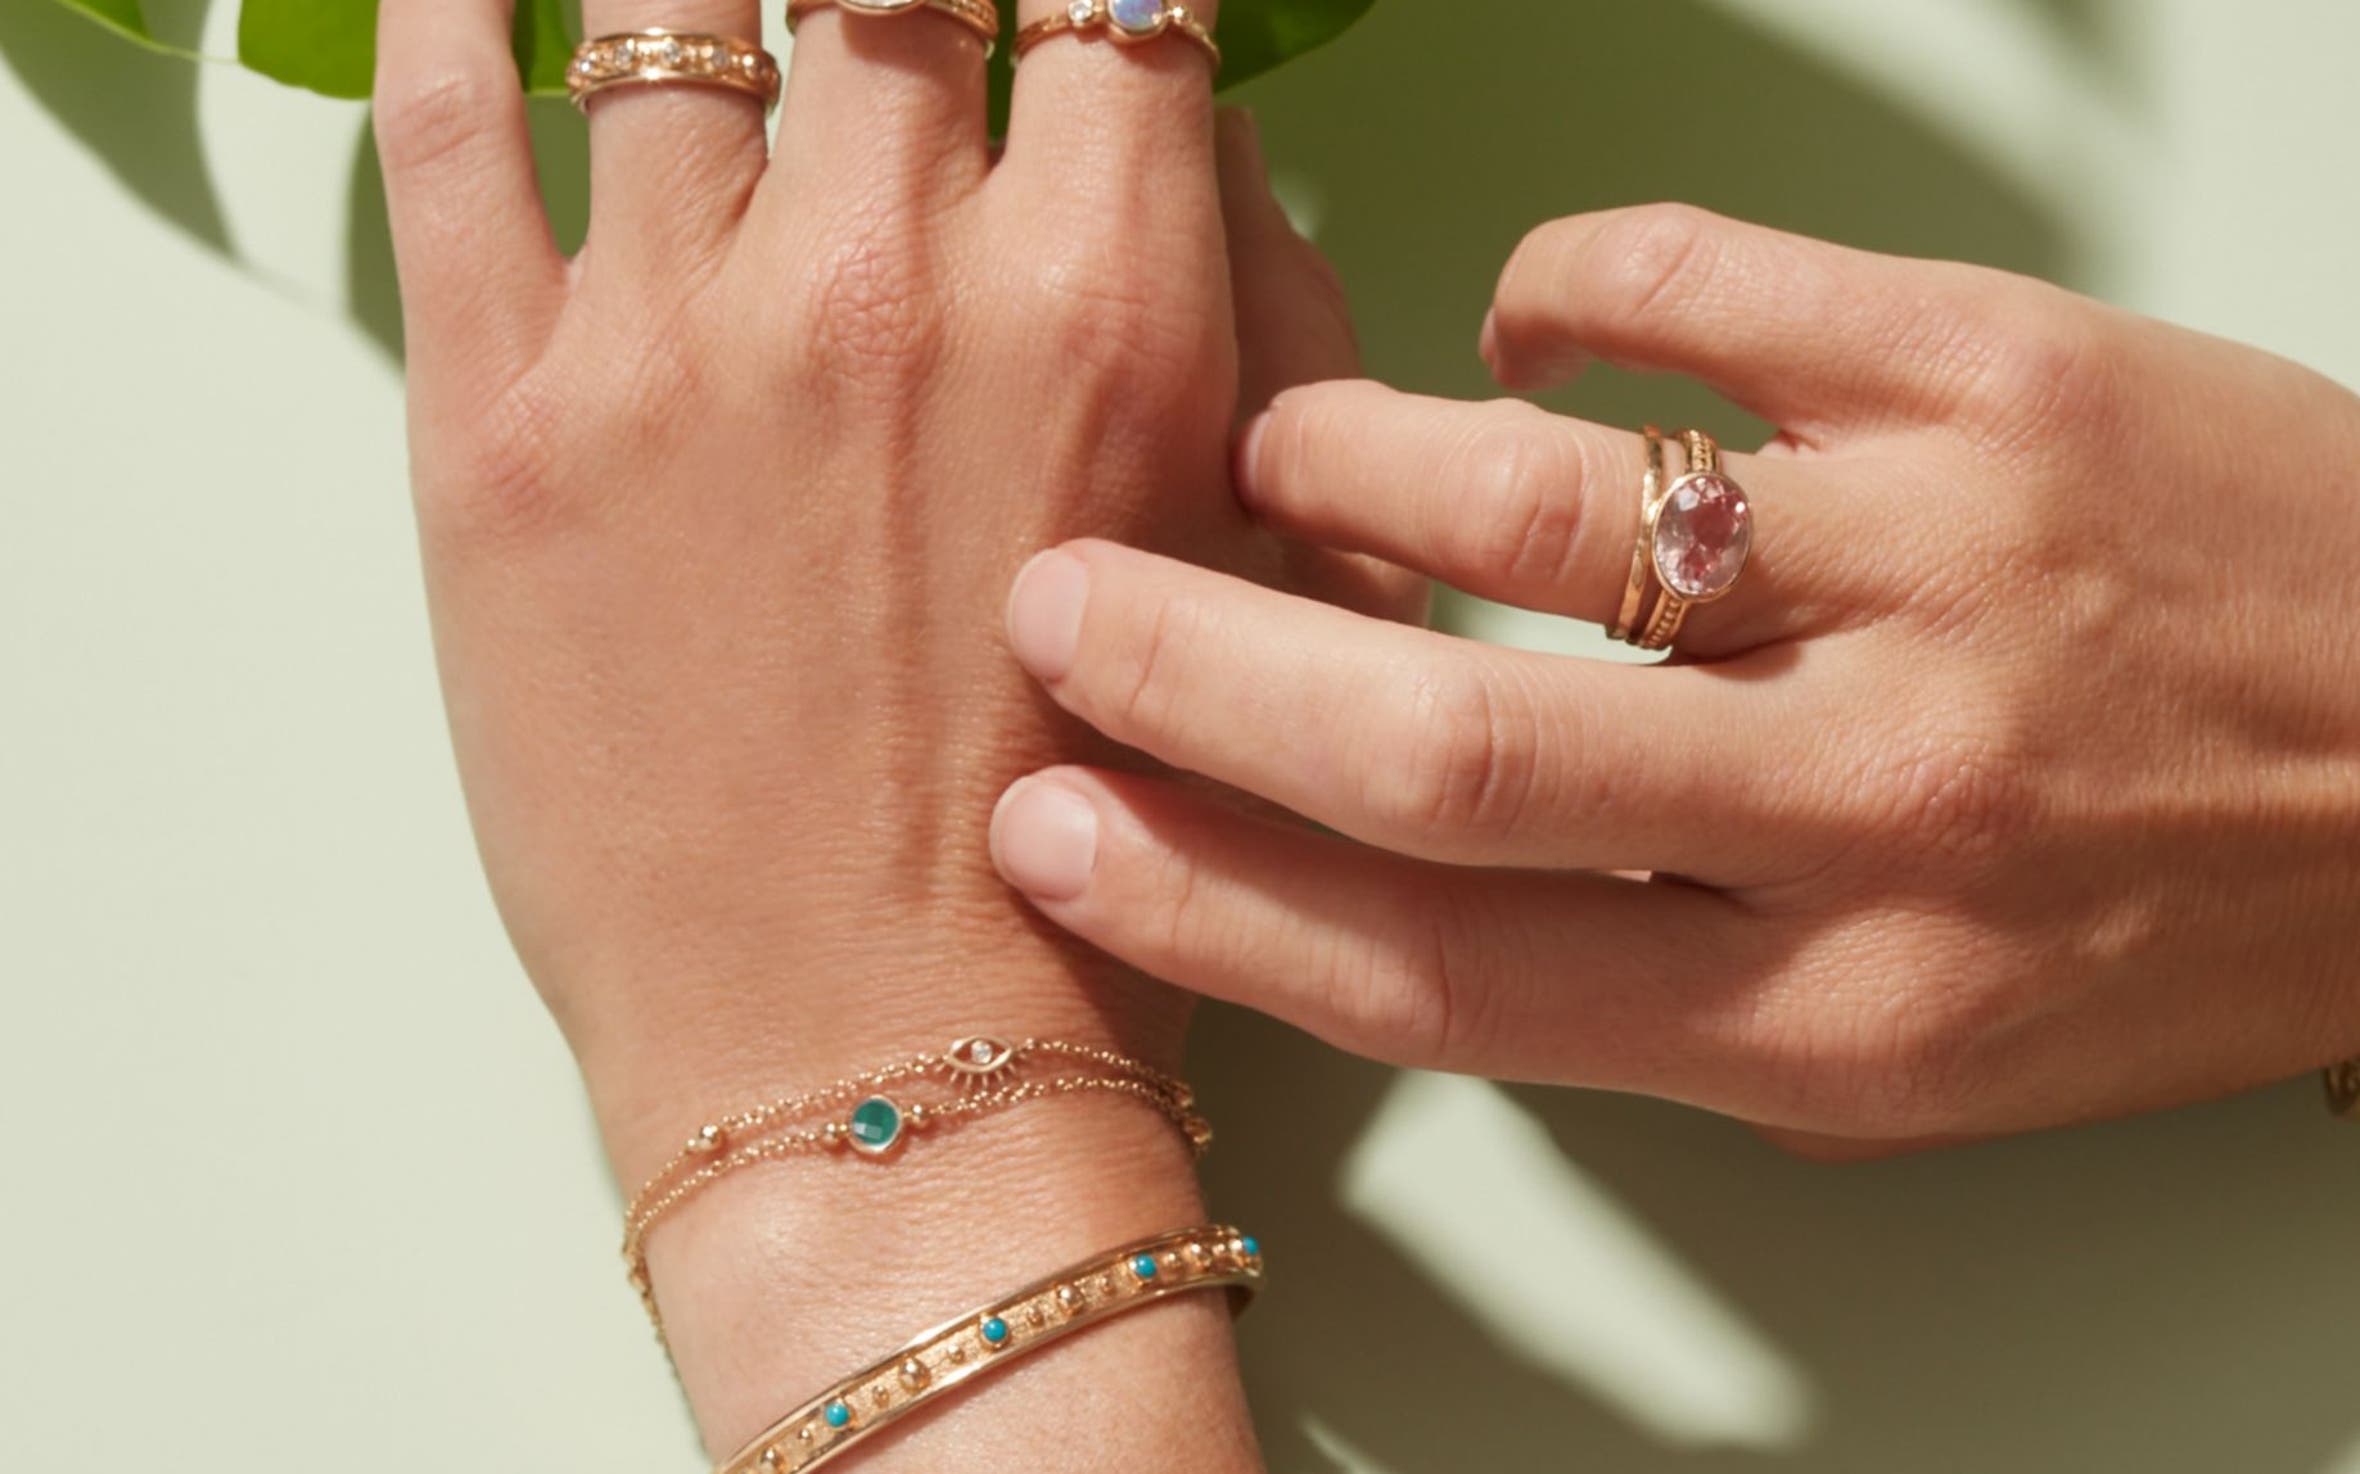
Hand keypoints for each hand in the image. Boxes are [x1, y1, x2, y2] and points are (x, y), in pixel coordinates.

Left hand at [374, 0, 1405, 1454]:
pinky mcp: (498, 414)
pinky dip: (453, 11)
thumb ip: (1253, 307)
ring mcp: (678, 332)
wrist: (894, 1055)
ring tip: (714, 9)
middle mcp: (893, 273)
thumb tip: (1188, 127)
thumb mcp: (1276, 568)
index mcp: (1108, 299)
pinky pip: (446, 119)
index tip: (1044, 4)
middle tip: (874, 13)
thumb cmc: (1103, 836)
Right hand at [989, 204, 2359, 1153]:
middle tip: (1067, 601)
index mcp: (1832, 1020)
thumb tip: (1350, 850)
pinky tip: (1521, 342)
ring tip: (1280, 459)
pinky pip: (1686, 284)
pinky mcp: (1994, 369)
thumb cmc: (2171, 920)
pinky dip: (1545, 298)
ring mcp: (1936, 566)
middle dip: (1193, 666)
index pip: (1434, 973)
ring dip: (1339, 462)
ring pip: (1530, 494)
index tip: (1055, 820)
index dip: (1201, 898)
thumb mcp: (1904, 1044)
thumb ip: (1638, 975)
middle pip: (1442, 743)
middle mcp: (1873, 809)